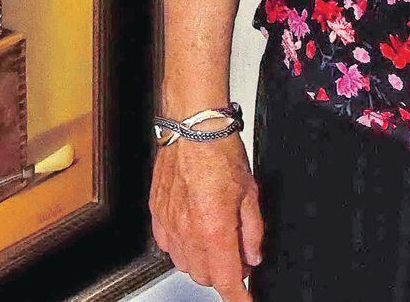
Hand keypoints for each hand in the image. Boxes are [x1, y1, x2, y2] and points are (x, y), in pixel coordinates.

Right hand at [149, 131, 263, 301]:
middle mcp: (188, 231)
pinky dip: (180, 245)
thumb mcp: (250, 193)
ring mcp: (169, 222)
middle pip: (204, 277)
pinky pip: (166, 244)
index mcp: (214, 229)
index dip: (239, 298)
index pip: (227, 281)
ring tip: (213, 238)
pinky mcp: (156, 211)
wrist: (193, 126)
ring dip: (201, 260)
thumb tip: (252, 255)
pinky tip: (192, 229)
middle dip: (223, 273)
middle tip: (236, 254)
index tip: (246, 301)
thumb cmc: (220, 152)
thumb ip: (253, 232)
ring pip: (184, 264)